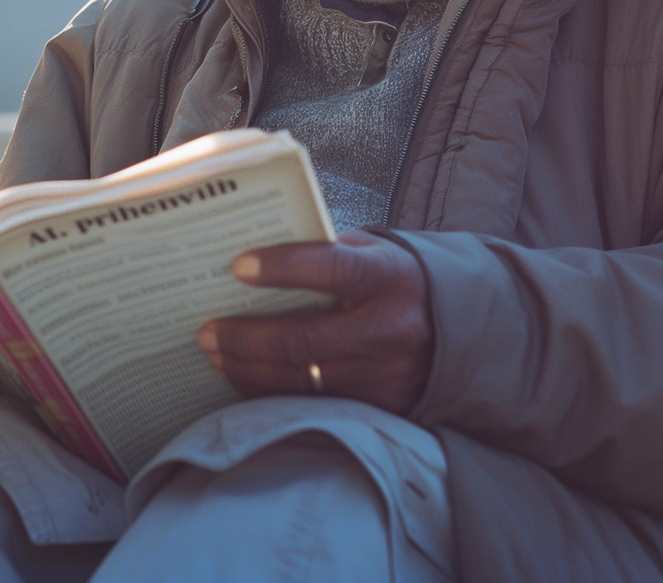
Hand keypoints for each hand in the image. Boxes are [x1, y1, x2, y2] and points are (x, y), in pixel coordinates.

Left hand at [197, 231, 431, 414]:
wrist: (456, 331)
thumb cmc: (393, 281)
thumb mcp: (373, 254)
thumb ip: (326, 253)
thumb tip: (259, 258)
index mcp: (389, 278)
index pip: (332, 268)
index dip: (283, 266)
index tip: (237, 265)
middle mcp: (390, 330)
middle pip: (304, 340)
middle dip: (246, 337)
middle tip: (206, 330)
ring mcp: (385, 376)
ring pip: (301, 380)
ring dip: (247, 369)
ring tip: (214, 353)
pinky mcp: (378, 408)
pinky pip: (312, 404)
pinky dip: (270, 392)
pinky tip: (243, 376)